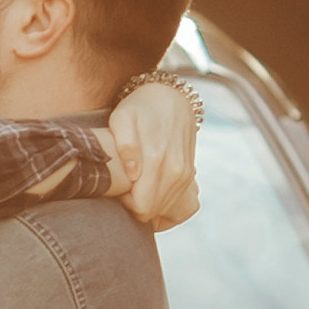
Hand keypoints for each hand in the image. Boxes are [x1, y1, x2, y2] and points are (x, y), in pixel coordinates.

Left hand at [106, 79, 201, 230]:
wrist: (169, 97)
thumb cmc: (138, 109)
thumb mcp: (122, 118)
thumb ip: (125, 144)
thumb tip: (134, 173)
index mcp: (157, 160)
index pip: (141, 207)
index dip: (125, 204)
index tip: (117, 187)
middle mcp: (176, 171)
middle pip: (152, 211)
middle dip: (134, 205)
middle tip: (123, 186)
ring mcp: (186, 175)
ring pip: (163, 209)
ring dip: (147, 203)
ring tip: (134, 183)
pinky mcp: (190, 175)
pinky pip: (176, 203)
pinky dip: (160, 201)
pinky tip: (148, 186)